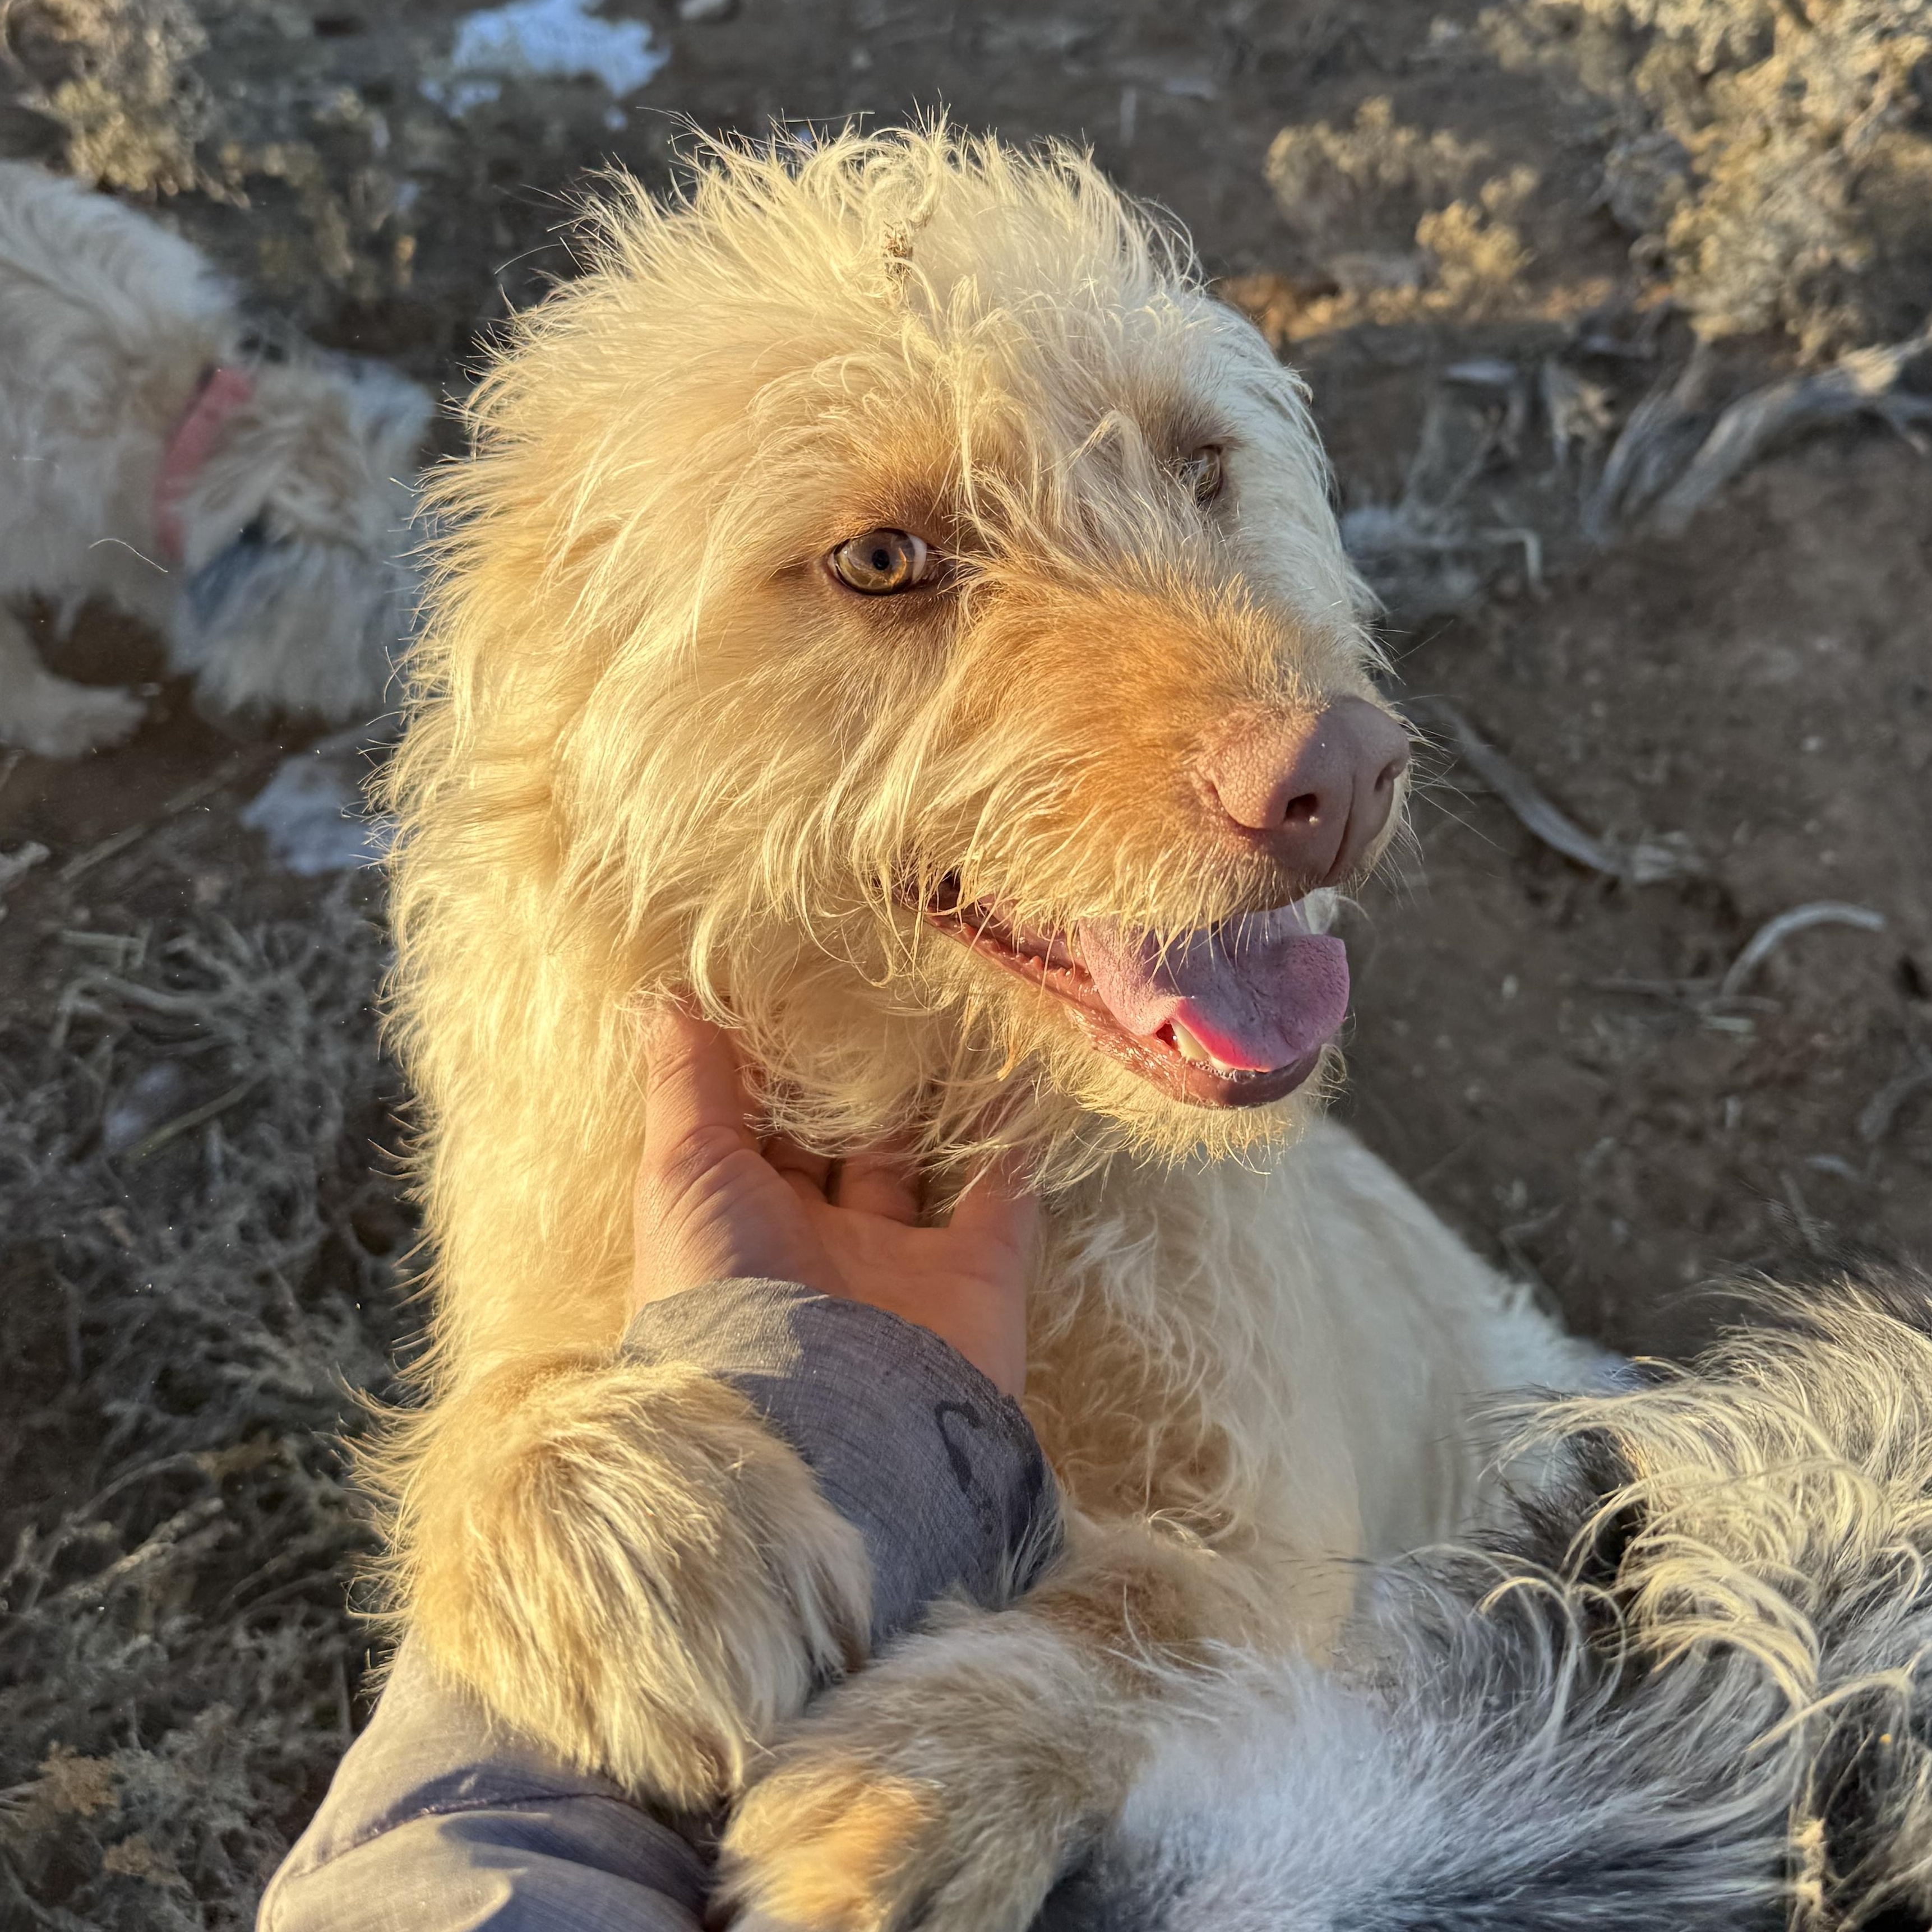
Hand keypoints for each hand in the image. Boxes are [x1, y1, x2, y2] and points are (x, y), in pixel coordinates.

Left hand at [630, 1003, 1037, 1397]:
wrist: (822, 1428)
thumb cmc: (728, 1291)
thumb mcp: (681, 1174)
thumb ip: (686, 1087)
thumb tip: (669, 998)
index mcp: (737, 1224)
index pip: (753, 1131)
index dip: (768, 1069)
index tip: (792, 989)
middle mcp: (815, 1244)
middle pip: (835, 1144)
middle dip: (848, 1081)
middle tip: (872, 991)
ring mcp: (900, 1263)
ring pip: (918, 1161)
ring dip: (931, 1099)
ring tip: (948, 1010)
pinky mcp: (976, 1279)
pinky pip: (1004, 1192)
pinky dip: (1015, 1137)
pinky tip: (1021, 1067)